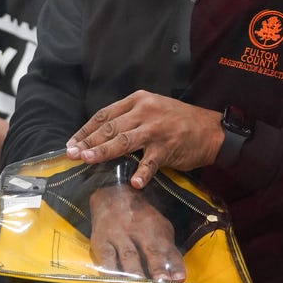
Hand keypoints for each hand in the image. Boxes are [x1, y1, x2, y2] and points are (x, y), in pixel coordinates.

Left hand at [66, 91, 223, 188]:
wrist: (210, 130)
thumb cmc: (176, 121)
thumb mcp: (151, 109)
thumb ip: (128, 118)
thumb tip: (99, 136)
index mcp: (137, 100)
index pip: (104, 115)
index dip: (86, 130)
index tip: (72, 143)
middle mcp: (145, 111)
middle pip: (110, 128)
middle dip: (88, 142)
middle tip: (72, 155)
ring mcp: (156, 129)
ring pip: (124, 141)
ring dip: (104, 152)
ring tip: (88, 160)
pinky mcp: (168, 147)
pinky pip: (151, 162)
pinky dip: (142, 172)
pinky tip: (134, 182)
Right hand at [88, 184, 185, 282]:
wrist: (112, 194)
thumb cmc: (140, 217)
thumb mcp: (160, 228)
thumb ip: (169, 252)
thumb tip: (178, 277)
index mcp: (157, 229)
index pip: (168, 249)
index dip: (174, 264)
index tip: (178, 278)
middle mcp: (139, 231)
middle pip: (150, 251)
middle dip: (157, 267)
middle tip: (161, 281)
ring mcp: (119, 235)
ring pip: (128, 255)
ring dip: (135, 271)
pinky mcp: (101, 241)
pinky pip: (106, 257)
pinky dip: (111, 270)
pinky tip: (116, 280)